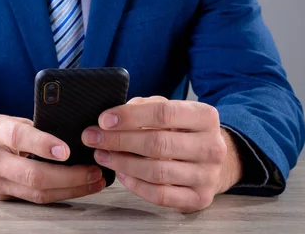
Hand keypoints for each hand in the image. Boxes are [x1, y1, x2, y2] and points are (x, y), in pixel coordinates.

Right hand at [0, 114, 105, 203]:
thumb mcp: (0, 119)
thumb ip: (29, 128)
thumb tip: (66, 136)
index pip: (19, 138)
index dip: (44, 144)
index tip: (68, 150)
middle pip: (33, 176)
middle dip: (70, 177)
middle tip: (95, 171)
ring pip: (36, 194)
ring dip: (70, 190)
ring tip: (94, 182)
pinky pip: (31, 198)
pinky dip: (56, 194)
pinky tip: (74, 188)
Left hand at [81, 97, 242, 212]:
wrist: (211, 159)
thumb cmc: (181, 129)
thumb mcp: (168, 109)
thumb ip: (143, 107)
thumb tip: (110, 118)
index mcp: (206, 117)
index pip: (164, 113)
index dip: (130, 116)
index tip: (103, 120)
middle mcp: (212, 147)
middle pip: (158, 144)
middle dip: (119, 140)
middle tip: (92, 137)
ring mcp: (207, 175)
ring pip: (157, 172)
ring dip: (122, 163)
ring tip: (101, 154)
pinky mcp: (199, 198)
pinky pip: (160, 195)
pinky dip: (135, 185)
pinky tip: (120, 173)